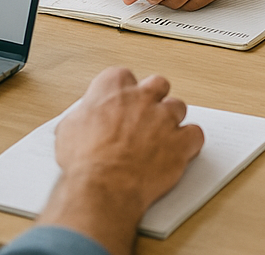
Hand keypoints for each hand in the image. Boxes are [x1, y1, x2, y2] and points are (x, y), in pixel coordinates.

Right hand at [39, 67, 203, 254]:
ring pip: (178, 107)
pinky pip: (195, 134)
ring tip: (159, 139)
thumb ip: (83, 115)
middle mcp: (142, 96)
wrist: (102, 188)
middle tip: (143, 118)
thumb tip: (84, 117)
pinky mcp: (181, 141)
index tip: (118, 103)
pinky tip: (179, 152)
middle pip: (157, 84)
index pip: (121, 76)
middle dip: (153, 98)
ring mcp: (164, 117)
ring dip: (171, 121)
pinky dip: (189, 143)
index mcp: (113, 88)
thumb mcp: (69, 130)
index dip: (121, 92)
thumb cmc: (84, 162)